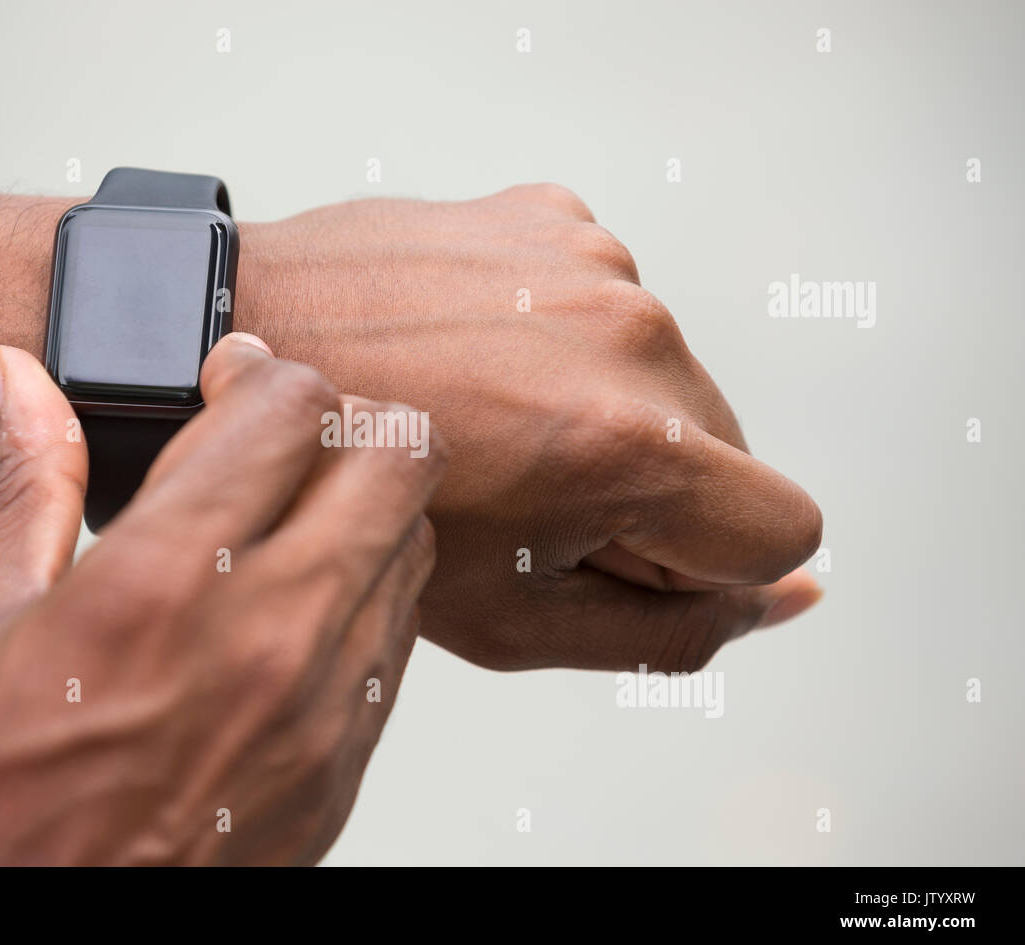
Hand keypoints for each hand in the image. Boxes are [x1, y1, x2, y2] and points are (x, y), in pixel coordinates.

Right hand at [0, 335, 445, 864]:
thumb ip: (25, 488)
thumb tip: (19, 387)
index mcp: (165, 585)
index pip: (292, 409)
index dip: (264, 370)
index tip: (231, 380)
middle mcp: (268, 637)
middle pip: (397, 456)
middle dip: (346, 417)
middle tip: (282, 433)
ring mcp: (324, 705)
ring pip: (413, 542)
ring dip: (364, 504)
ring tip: (286, 517)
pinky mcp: (346, 760)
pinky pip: (400, 635)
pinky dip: (368, 589)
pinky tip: (295, 603)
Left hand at [235, 185, 822, 670]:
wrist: (249, 349)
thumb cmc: (348, 496)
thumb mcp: (511, 617)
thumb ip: (670, 630)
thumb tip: (792, 598)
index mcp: (632, 447)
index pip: (782, 531)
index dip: (703, 565)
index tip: (616, 552)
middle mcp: (634, 335)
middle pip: (728, 451)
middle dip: (651, 490)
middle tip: (526, 494)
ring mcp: (596, 262)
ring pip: (669, 377)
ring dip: (607, 411)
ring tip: (489, 421)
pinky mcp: (557, 219)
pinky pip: (611, 306)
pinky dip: (566, 342)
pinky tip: (479, 360)